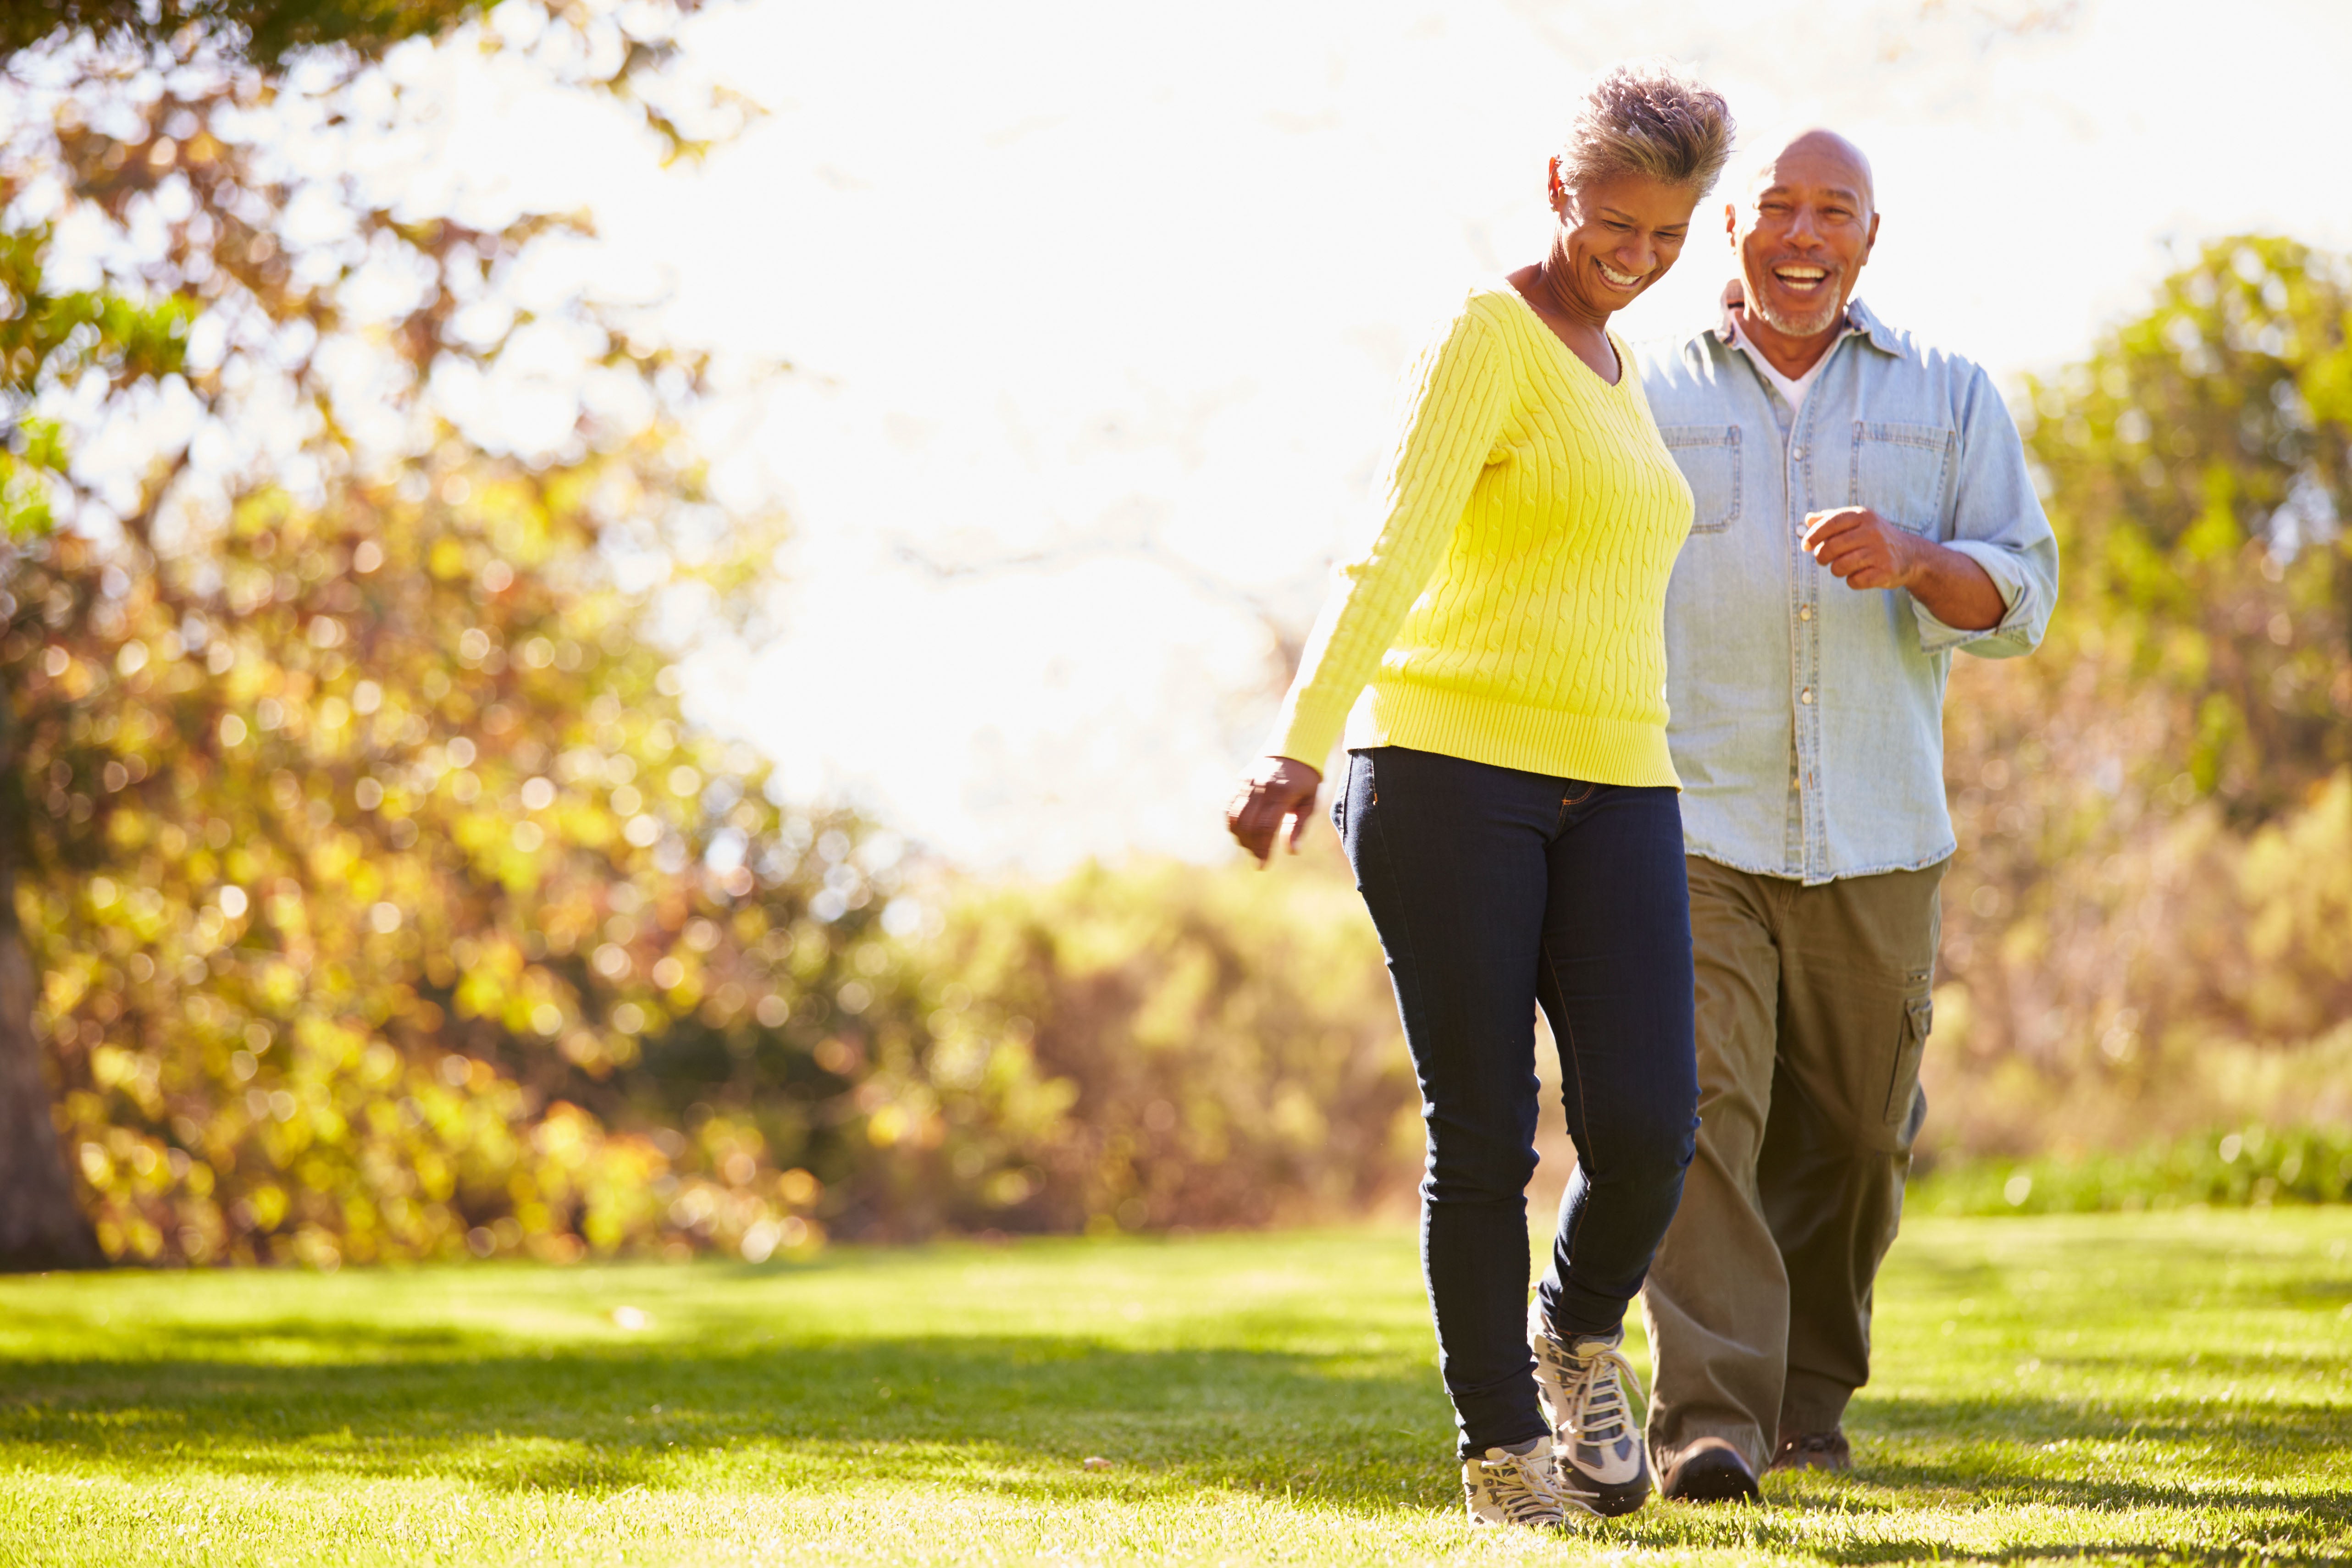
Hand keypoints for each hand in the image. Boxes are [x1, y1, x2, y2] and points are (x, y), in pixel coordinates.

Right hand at [1224, 756, 1321, 866]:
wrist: (1292, 749)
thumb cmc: (1305, 780)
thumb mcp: (1309, 803)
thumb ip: (1299, 827)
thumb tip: (1292, 852)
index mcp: (1281, 793)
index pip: (1266, 826)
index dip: (1262, 848)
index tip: (1262, 865)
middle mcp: (1261, 787)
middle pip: (1247, 824)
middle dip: (1250, 846)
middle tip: (1257, 858)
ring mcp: (1247, 783)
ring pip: (1235, 817)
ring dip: (1240, 837)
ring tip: (1250, 847)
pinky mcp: (1240, 782)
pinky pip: (1229, 807)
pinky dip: (1232, 823)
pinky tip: (1241, 833)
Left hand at [1803, 507, 1918, 590]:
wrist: (1910, 554)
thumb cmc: (1875, 538)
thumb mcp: (1858, 522)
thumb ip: (1832, 519)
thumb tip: (1807, 519)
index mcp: (1863, 516)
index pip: (1830, 523)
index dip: (1813, 535)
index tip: (1805, 545)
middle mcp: (1872, 531)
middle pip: (1831, 547)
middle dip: (1821, 556)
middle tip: (1823, 559)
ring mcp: (1880, 552)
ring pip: (1840, 566)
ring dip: (1836, 570)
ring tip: (1843, 567)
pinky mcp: (1886, 571)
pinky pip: (1855, 581)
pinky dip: (1852, 581)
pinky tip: (1859, 575)